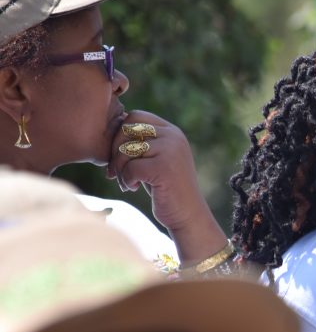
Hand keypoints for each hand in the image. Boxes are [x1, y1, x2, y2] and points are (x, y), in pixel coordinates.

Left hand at [106, 109, 226, 264]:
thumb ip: (141, 142)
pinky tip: (134, 188)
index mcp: (172, 131)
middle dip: (115, 151)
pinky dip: (126, 180)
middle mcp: (174, 137)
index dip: (120, 135)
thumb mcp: (155, 159)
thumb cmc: (166, 188)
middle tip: (115, 171)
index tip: (119, 157)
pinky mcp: (164, 168)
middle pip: (127, 129)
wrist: (187, 215)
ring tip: (126, 182)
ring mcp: (171, 151)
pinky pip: (130, 167)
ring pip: (126, 149)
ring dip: (119, 168)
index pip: (135, 116)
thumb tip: (112, 124)